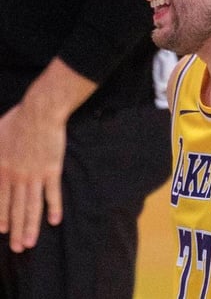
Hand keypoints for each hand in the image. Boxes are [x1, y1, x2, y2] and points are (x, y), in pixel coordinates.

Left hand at [0, 103, 65, 252]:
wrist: (39, 112)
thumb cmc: (16, 121)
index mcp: (1, 169)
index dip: (2, 217)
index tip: (2, 231)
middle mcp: (16, 176)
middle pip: (15, 208)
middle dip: (15, 229)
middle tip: (17, 248)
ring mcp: (35, 174)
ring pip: (31, 206)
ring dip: (31, 226)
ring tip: (30, 243)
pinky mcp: (51, 170)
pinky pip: (52, 193)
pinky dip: (53, 207)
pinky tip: (55, 221)